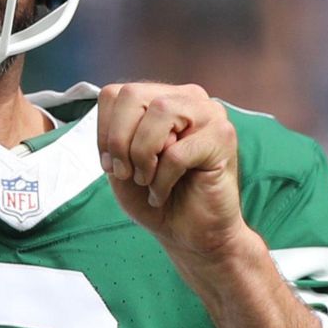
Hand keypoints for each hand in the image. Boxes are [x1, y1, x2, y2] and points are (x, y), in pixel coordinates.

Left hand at [96, 82, 254, 260]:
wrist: (190, 234)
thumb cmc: (155, 196)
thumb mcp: (120, 164)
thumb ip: (114, 135)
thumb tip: (117, 124)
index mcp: (161, 97)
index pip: (116, 93)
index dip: (104, 131)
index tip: (112, 164)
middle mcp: (187, 97)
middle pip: (133, 95)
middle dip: (119, 141)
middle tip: (126, 173)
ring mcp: (210, 114)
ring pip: (160, 112)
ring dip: (142, 155)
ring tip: (147, 180)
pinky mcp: (224, 138)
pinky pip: (177, 152)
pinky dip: (162, 180)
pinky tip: (164, 192)